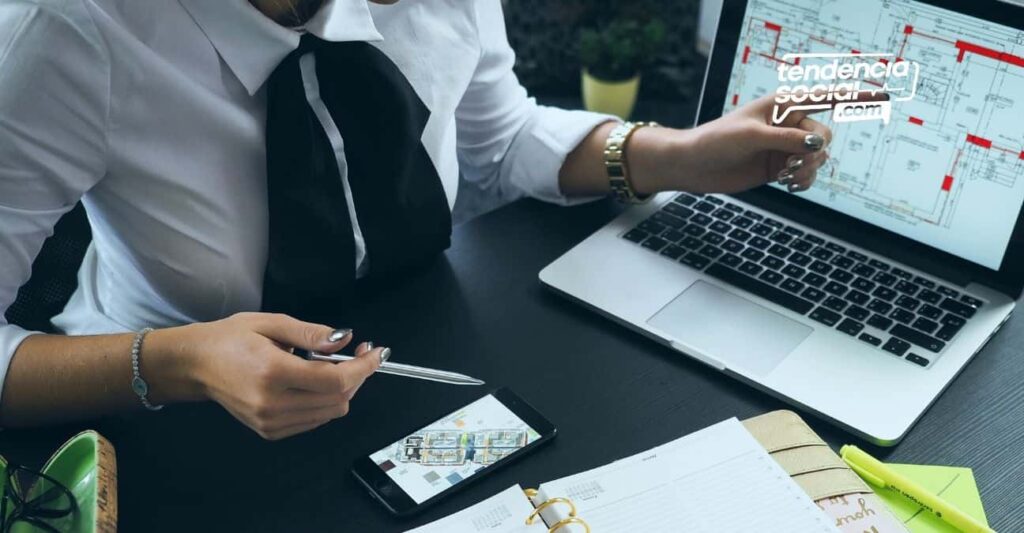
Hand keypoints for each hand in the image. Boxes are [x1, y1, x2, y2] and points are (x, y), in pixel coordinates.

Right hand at [150, 313, 383, 439]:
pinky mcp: (270, 431)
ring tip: (332, 366)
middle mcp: (273, 403)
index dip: (363, 368)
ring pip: (331, 412)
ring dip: (342, 390)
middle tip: (357, 353)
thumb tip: (345, 339)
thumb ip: (311, 333)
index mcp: (273, 372)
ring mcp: (271, 422)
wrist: (196, 365)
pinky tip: (314, 383)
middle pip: (338, 399)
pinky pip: (315, 420)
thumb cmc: (230, 339)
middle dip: (357, 376)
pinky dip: (325, 402)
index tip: (377, 353)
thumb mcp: (271, 323)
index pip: (335, 380)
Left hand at [636, 94, 835, 194]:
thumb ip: (786, 140)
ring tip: (787, 177)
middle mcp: (787, 124)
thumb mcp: (752, 137)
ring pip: (817, 158)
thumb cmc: (716, 141)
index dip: (854, 97)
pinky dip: (804, 182)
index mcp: (782, 105)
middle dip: (814, 153)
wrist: (694, 166)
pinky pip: (806, 175)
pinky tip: (790, 186)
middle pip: (823, 136)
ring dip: (808, 170)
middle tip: (792, 166)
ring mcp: (784, 147)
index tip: (884, 97)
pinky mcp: (779, 167)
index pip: (824, 98)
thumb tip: (817, 145)